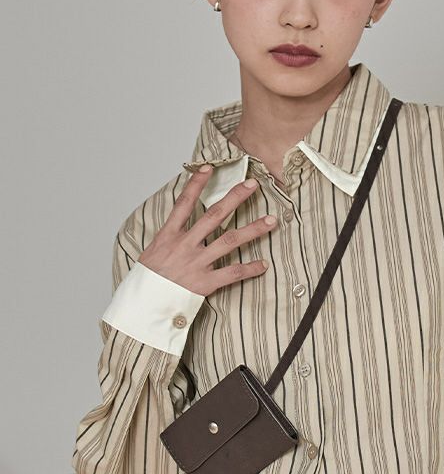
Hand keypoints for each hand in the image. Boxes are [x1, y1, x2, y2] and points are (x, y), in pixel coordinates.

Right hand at [138, 165, 276, 295]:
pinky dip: (249, 269)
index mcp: (169, 235)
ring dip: (252, 230)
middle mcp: (185, 245)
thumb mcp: (152, 252)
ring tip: (271, 221)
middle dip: (235, 198)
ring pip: (229, 241)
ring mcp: (197, 263)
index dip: (196, 184)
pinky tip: (263, 264)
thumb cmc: (148, 280)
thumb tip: (180, 223)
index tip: (209, 168)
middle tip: (252, 185)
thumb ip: (170, 237)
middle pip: (214, 215)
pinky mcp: (205, 282)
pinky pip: (232, 273)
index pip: (184, 203)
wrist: (143, 305)